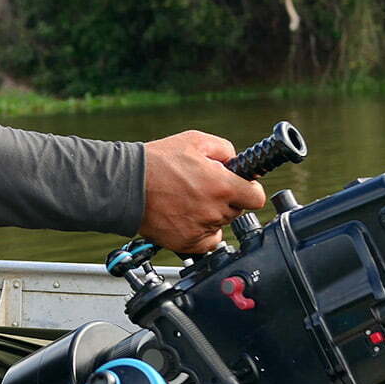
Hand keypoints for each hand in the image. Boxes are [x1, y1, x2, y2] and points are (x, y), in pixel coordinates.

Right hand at [140, 130, 266, 252]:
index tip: (241, 187)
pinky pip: (207, 241)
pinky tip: (188, 218)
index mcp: (222, 185)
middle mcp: (215, 210)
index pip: (256, 197)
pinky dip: (202, 232)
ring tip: (189, 200)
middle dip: (226, 199)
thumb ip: (224, 149)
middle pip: (236, 210)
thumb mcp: (195, 140)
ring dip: (212, 214)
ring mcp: (201, 228)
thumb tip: (236, 161)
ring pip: (220, 224)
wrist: (128, 184)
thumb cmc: (157, 162)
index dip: (249, 189)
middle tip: (204, 189)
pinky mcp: (187, 243)